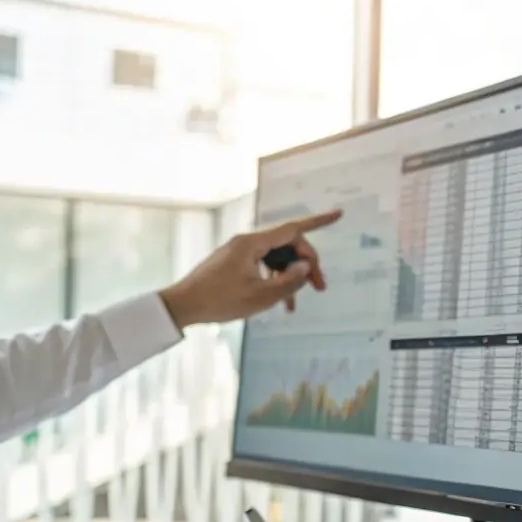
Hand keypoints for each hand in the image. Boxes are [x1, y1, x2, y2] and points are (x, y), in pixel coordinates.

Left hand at [158, 210, 339, 327]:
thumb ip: (288, 281)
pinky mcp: (235, 263)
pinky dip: (275, 280)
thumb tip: (306, 268)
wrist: (182, 306)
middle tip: (319, 288)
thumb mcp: (260, 296)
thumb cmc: (218, 301)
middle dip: (307, 264)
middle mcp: (247, 242)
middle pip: (288, 245)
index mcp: (252, 243)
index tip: (338, 215)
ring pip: (276, 258)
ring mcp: (240, 251)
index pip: (293, 228)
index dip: (318, 221)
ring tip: (296, 304)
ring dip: (290, 276)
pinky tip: (280, 302)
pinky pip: (264, 265)